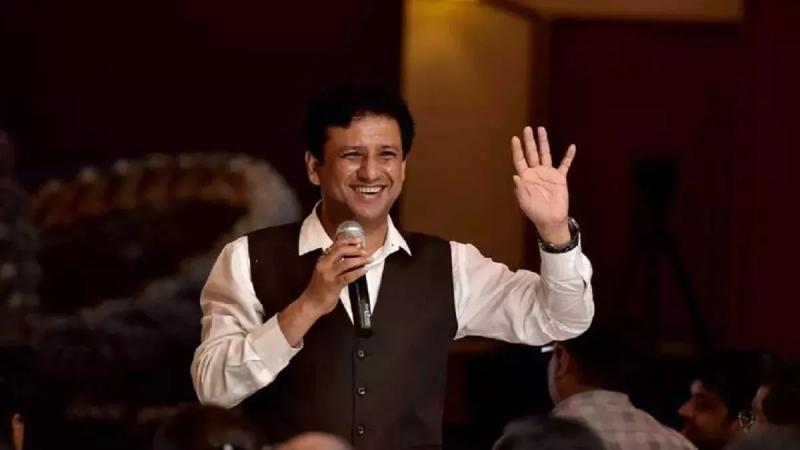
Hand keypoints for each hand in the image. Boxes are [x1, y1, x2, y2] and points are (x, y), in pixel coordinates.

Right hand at [300, 238, 369, 317]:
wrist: (311, 303)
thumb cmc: (318, 289)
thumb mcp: (323, 271)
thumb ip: (333, 263)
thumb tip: (350, 256)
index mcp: (322, 260)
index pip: (336, 245)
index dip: (349, 241)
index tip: (358, 241)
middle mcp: (324, 265)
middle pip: (341, 250)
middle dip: (355, 249)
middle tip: (364, 251)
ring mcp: (329, 274)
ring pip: (346, 262)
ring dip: (360, 260)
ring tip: (368, 260)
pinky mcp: (333, 284)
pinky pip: (348, 276)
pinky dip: (358, 272)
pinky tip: (364, 270)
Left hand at [511, 126, 575, 243]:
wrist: (551, 220)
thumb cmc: (536, 212)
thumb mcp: (525, 203)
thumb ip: (520, 190)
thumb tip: (515, 176)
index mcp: (526, 178)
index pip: (520, 160)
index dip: (517, 150)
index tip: (515, 138)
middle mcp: (536, 172)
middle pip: (532, 153)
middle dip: (529, 141)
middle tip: (527, 128)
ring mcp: (548, 174)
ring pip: (545, 154)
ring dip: (543, 143)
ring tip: (541, 130)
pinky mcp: (560, 178)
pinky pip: (565, 165)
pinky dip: (568, 157)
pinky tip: (572, 147)